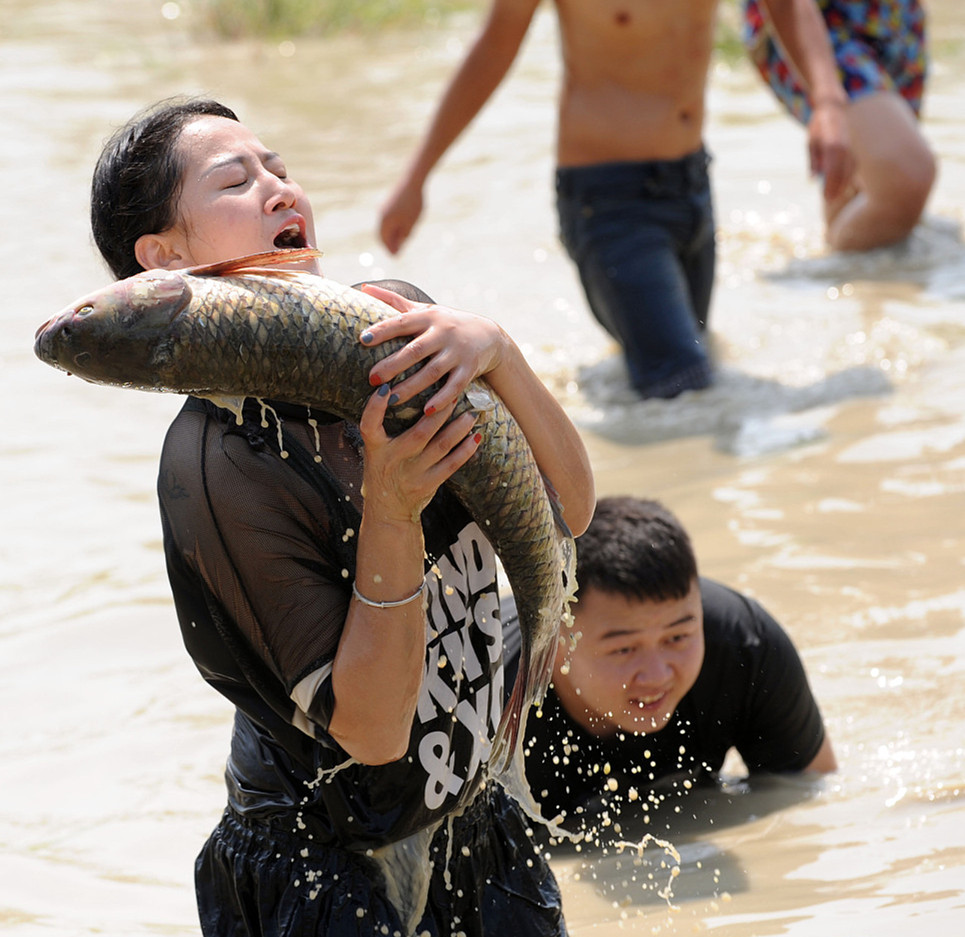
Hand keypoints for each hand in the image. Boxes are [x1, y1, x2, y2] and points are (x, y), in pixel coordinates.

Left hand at [358, 284, 508, 416]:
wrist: (488, 335)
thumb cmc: (446, 323)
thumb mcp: (424, 310)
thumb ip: (394, 301)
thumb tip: (364, 286)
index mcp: (429, 317)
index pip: (403, 322)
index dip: (383, 330)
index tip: (363, 340)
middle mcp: (443, 333)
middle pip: (415, 350)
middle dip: (393, 365)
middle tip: (372, 379)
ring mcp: (457, 352)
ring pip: (433, 371)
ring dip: (412, 387)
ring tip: (391, 400)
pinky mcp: (470, 369)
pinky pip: (455, 386)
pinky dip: (442, 399)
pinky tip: (427, 411)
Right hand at [358, 382, 480, 524]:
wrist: (387, 511)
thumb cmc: (383, 472)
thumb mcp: (374, 452)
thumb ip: (382, 429)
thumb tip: (397, 391)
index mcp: (375, 449)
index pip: (369, 425)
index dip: (374, 407)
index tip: (385, 388)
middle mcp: (393, 460)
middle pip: (419, 433)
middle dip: (438, 412)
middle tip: (454, 394)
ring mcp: (412, 474)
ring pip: (440, 446)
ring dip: (458, 429)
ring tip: (471, 414)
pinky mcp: (428, 485)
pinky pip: (451, 465)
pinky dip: (465, 450)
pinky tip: (475, 437)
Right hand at [379, 182, 423, 254]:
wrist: (413, 181)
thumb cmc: (413, 204)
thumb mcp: (410, 224)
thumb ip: (403, 237)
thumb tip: (398, 248)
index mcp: (385, 222)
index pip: (385, 241)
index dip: (390, 250)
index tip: (396, 257)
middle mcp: (381, 215)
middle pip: (383, 234)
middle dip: (389, 244)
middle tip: (396, 253)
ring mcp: (383, 208)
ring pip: (385, 227)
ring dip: (391, 235)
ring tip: (400, 242)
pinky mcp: (388, 203)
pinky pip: (388, 219)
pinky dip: (393, 227)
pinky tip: (401, 229)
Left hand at [807, 100, 855, 202]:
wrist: (833, 108)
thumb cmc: (819, 127)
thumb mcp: (811, 141)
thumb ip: (814, 160)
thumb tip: (814, 178)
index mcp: (832, 141)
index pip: (833, 166)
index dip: (830, 183)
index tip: (825, 196)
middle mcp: (845, 143)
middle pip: (843, 169)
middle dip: (837, 186)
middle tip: (829, 200)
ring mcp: (851, 145)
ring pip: (851, 168)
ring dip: (844, 184)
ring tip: (834, 197)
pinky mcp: (853, 147)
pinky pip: (853, 164)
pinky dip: (849, 177)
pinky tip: (842, 186)